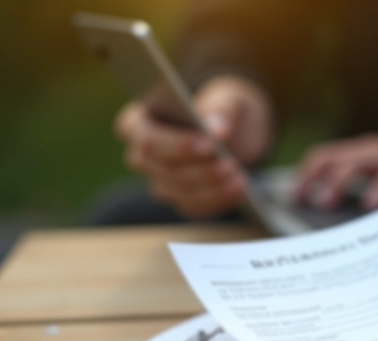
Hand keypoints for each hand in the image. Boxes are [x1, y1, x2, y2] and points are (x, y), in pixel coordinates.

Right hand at [116, 75, 272, 218]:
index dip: (177, 145)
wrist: (236, 130)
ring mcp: (159, 181)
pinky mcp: (180, 199)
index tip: (209, 144)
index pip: (149, 139)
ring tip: (239, 177)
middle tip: (230, 163)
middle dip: (199, 170)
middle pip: (164, 170)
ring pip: (180, 192)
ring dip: (212, 187)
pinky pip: (195, 206)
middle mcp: (142, 156)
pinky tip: (240, 190)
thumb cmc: (221, 106)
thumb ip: (223, 108)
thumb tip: (218, 130)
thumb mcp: (227, 97)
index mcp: (138, 122)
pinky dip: (219, 200)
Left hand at [294, 132, 377, 210]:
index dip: (305, 176)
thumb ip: (363, 194)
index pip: (323, 158)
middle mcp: (371, 151)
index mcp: (361, 155)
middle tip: (303, 203)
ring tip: (325, 203)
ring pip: (354, 162)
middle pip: (331, 158)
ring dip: (336, 182)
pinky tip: (369, 205)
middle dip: (312, 179)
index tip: (293, 199)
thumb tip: (334, 228)